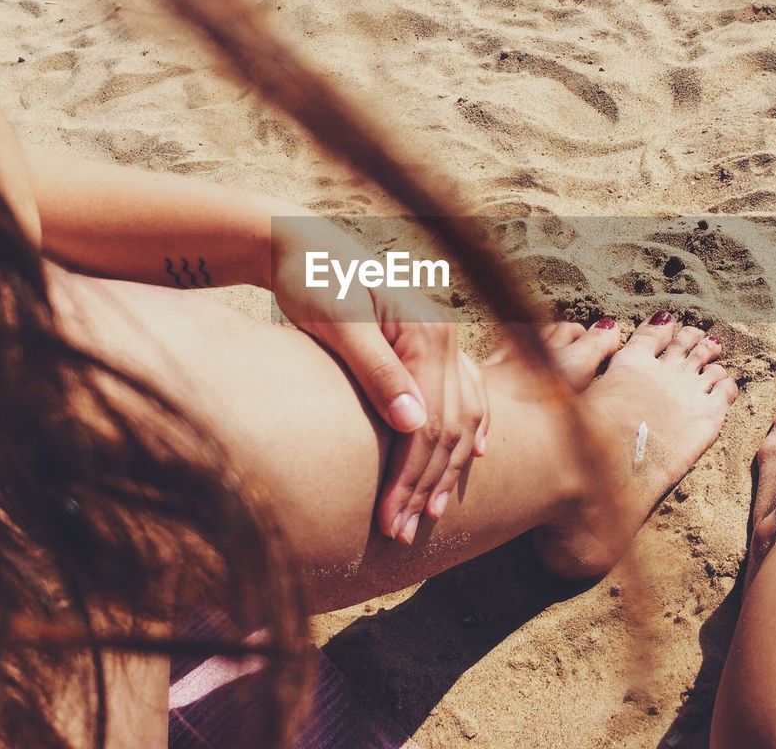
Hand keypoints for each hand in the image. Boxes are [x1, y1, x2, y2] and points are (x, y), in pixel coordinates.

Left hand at [270, 219, 488, 543]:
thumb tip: (415, 425)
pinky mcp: (430, 343)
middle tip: (401, 532)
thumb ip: (378, 373)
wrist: (300, 243)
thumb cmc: (311, 280)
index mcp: (428, 332)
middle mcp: (446, 336)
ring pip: (463, 415)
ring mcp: (443, 339)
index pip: (431, 423)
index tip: (390, 522)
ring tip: (430, 512)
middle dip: (426, 484)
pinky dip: (472, 426)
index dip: (412, 477)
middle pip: (450, 427)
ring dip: (449, 468)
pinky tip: (475, 454)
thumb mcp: (337, 323)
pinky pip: (466, 391)